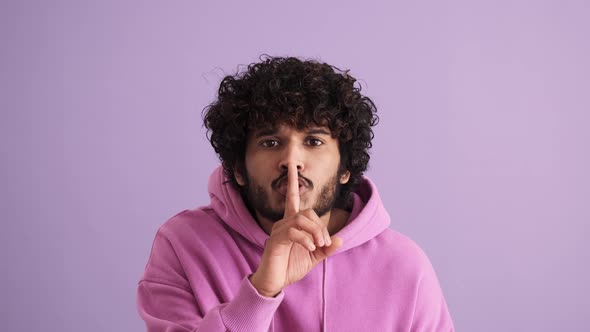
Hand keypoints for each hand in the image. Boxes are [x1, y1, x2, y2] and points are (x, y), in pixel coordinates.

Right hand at [249, 164, 342, 296]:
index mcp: (292, 224)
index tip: (292, 166)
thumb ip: (325, 248)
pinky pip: (293, 232)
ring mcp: (278, 231)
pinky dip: (305, 239)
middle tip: (325, 243)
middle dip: (320, 226)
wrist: (274, 283)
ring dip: (315, 233)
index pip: (292, 198)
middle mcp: (283, 224)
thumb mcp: (313, 258)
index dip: (292, 182)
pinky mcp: (274, 241)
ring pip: (301, 220)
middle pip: (307, 212)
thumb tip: (340, 239)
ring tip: (318, 246)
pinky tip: (310, 249)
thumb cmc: (290, 268)